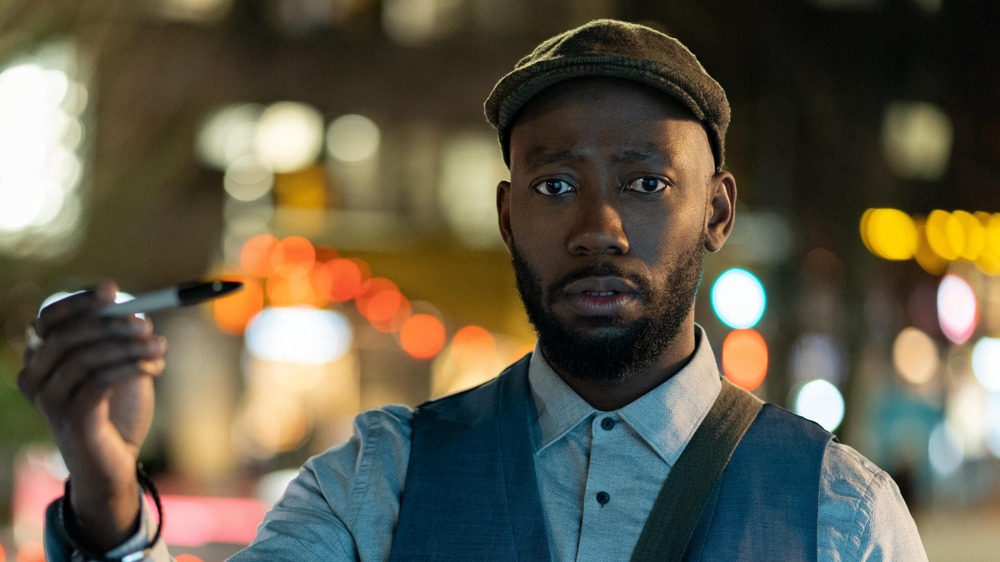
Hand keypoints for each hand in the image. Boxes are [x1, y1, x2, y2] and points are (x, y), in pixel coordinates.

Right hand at [17, 281, 166, 549]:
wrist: (117, 462)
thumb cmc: (116, 409)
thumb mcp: (120, 364)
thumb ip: (121, 338)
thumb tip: (138, 313)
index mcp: (42, 359)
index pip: (48, 318)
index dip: (79, 302)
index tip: (112, 290)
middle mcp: (35, 378)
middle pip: (66, 335)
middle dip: (111, 324)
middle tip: (146, 323)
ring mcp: (49, 401)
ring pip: (86, 358)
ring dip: (129, 347)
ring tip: (160, 349)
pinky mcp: (72, 420)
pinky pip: (99, 381)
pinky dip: (131, 368)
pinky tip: (155, 368)